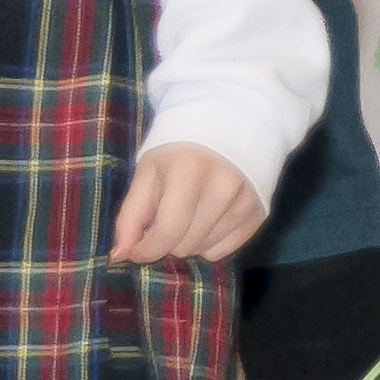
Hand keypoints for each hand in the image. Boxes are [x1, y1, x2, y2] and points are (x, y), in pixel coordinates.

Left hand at [114, 140, 263, 265]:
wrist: (229, 125)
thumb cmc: (179, 149)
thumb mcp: (148, 171)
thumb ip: (131, 214)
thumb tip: (120, 254)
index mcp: (191, 170)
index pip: (167, 231)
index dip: (146, 249)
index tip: (135, 249)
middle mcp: (224, 187)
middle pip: (184, 245)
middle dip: (168, 237)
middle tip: (168, 212)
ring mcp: (245, 201)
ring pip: (202, 251)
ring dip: (189, 239)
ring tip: (191, 210)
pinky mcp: (259, 214)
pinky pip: (223, 251)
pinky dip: (209, 241)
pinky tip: (210, 216)